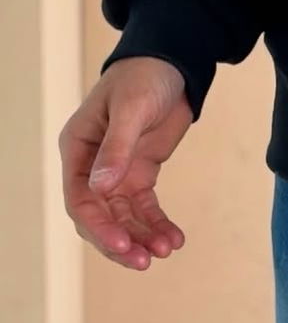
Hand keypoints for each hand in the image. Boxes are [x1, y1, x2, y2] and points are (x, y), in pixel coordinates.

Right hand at [59, 56, 193, 270]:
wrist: (173, 61)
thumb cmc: (144, 76)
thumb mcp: (132, 107)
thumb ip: (117, 147)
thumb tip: (100, 188)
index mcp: (78, 148)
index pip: (80, 199)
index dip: (99, 226)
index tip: (123, 244)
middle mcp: (92, 166)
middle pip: (98, 217)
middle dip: (120, 241)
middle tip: (145, 261)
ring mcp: (116, 172)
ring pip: (122, 218)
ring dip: (141, 237)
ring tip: (166, 251)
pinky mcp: (140, 173)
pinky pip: (145, 208)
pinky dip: (157, 224)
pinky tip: (174, 238)